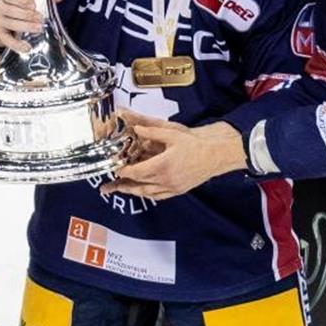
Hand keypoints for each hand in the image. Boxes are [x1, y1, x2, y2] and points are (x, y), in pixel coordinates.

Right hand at [0, 0, 61, 53]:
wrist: (1, 17)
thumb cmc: (16, 4)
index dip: (22, 0)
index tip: (33, 5)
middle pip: (11, 11)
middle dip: (27, 15)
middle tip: (40, 18)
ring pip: (11, 24)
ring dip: (26, 26)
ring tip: (39, 28)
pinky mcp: (0, 34)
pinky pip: (7, 40)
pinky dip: (17, 45)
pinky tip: (27, 48)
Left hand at [101, 115, 248, 199]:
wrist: (216, 156)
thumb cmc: (196, 145)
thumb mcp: (172, 134)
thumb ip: (152, 132)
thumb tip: (136, 128)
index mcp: (162, 166)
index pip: (135, 172)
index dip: (123, 172)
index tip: (116, 169)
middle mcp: (165, 180)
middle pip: (138, 185)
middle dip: (122, 185)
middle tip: (108, 187)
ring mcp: (172, 187)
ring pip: (147, 193)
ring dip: (132, 192)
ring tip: (121, 190)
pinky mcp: (179, 190)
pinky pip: (159, 196)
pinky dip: (148, 194)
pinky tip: (143, 192)